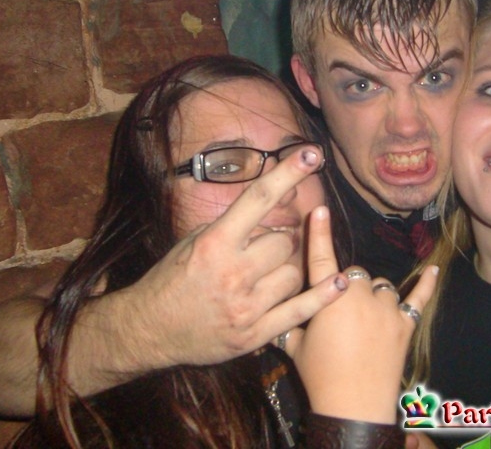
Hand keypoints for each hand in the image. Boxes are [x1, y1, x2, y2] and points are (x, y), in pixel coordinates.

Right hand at [102, 145, 346, 372]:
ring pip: (294, 273)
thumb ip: (233, 224)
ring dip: (288, 268)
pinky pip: (300, 310)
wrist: (149, 330)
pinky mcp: (254, 335)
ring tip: (267, 275)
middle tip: (266, 248)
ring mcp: (245, 307)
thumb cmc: (171, 279)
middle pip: (284, 242)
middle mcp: (232, 273)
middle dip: (280, 241)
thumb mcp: (194, 241)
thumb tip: (273, 200)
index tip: (312, 154)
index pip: (258, 199)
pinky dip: (324, 295)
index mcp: (214, 244)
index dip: (288, 173)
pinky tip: (341, 280)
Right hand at [285, 206, 437, 423]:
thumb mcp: (295, 346)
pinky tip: (434, 270)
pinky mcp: (405, 325)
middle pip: (355, 274)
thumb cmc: (320, 376)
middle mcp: (360, 296)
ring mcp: (386, 310)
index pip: (321, 258)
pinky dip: (426, 284)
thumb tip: (278, 313)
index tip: (319, 209)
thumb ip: (290, 321)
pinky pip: (418, 298)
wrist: (354, 408)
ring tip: (364, 319)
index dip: (318, 233)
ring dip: (373, 295)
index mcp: (330, 297)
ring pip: (381, 286)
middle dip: (347, 288)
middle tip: (338, 315)